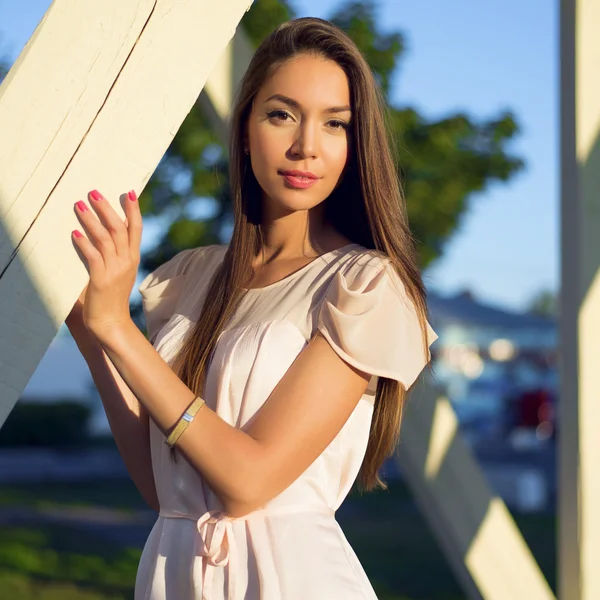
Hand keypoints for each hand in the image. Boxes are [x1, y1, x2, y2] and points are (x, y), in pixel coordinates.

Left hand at [71, 189, 141, 336]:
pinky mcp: (101, 280)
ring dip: (92, 220)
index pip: (136, 229)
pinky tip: (75, 234)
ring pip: (105, 239)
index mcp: (132, 258)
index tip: (129, 193)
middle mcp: (127, 262)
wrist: (111, 322)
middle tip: (93, 193)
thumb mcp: (117, 271)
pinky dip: (85, 244)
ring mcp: (115, 270)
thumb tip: (100, 231)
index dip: (134, 210)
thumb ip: (112, 253)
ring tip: (80, 206)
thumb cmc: (110, 297)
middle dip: (107, 208)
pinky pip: (94, 257)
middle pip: (119, 229)